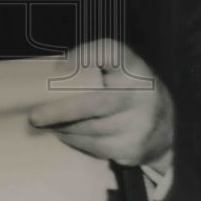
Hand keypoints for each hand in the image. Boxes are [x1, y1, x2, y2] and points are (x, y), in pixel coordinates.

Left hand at [28, 39, 173, 167]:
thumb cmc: (127, 91)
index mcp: (133, 68)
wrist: (166, 127)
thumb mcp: (118, 70)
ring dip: (63, 128)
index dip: (85, 56)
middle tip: (35, 116)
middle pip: (96, 103)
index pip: (111, 53)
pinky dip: (76, 141)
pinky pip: (96, 147)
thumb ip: (92, 65)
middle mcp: (141, 94)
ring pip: (92, 130)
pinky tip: (66, 134)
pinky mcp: (133, 148)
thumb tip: (51, 72)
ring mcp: (140, 124)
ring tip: (46, 124)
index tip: (59, 67)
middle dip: (61, 111)